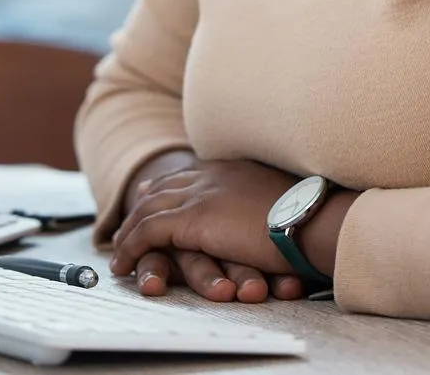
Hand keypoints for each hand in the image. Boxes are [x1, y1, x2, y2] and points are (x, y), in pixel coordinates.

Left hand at [110, 158, 309, 302]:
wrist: (311, 219)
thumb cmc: (309, 216)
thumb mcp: (283, 198)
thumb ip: (263, 197)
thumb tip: (266, 208)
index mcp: (234, 168)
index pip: (190, 172)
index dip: (166, 184)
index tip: (150, 191)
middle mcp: (213, 175)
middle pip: (163, 186)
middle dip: (140, 203)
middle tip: (124, 220)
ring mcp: (201, 194)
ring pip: (149, 208)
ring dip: (129, 229)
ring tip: (119, 249)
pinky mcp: (193, 219)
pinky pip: (149, 231)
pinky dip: (131, 246)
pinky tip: (123, 261)